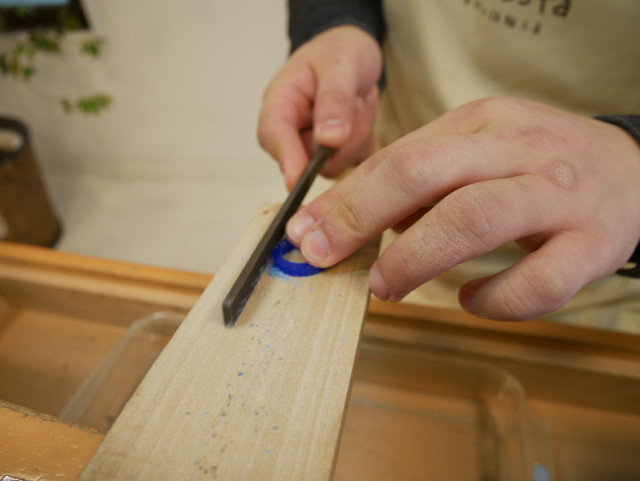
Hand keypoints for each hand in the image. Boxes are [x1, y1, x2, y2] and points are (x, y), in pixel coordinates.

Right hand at [257, 25, 382, 189]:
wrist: (355, 53)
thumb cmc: (339, 51)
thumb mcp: (340, 64)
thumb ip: (335, 100)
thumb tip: (328, 140)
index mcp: (280, 102)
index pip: (273, 135)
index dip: (286, 159)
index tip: (297, 182)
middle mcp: (291, 129)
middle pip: (307, 159)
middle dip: (338, 141)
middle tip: (355, 104)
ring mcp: (310, 146)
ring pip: (333, 164)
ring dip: (355, 138)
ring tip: (358, 104)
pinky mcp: (332, 156)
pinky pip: (352, 162)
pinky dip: (363, 141)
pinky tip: (360, 116)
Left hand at [285, 97, 639, 320]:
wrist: (631, 169)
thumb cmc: (535, 165)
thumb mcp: (476, 150)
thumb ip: (418, 177)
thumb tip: (350, 217)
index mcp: (482, 124)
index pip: (398, 157)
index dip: (344, 198)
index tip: (305, 231)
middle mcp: (519, 151)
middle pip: (426, 175)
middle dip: (362, 217)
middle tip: (324, 256)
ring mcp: (558, 196)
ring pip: (475, 218)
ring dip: (416, 257)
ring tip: (384, 285)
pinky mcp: (591, 245)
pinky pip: (539, 280)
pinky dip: (496, 300)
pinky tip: (472, 301)